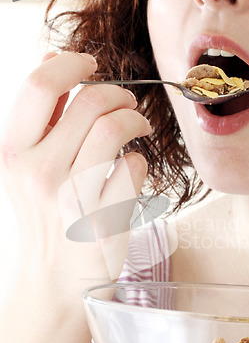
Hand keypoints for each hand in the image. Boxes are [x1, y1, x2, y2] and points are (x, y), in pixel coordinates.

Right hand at [0, 52, 150, 294]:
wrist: (55, 280)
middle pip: (91, 101)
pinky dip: (140, 160)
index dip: (70, 62)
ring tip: (139, 125)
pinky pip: (134, 167)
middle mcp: (39, 173)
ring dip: (136, 118)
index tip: (91, 63)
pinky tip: (132, 168)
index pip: (39, 86)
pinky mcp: (105, 220)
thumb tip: (56, 65)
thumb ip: (41, 121)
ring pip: (116, 127)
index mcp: (15, 154)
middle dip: (118, 93)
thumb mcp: (26, 169)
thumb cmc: (46, 220)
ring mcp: (73, 198)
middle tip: (127, 103)